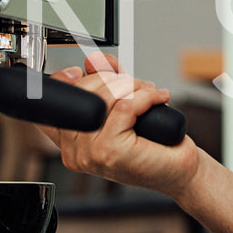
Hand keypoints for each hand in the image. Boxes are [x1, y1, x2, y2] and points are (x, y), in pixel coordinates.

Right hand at [40, 53, 200, 194]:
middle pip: (81, 92)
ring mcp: (90, 154)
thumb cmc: (155, 145)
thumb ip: (105, 83)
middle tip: (134, 86)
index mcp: (71, 144)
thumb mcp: (124, 106)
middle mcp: (75, 152)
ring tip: (148, 93)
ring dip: (132, 86)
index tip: (83, 70)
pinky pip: (125, 105)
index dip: (64, 81)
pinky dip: (145, 96)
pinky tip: (157, 99)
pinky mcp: (110, 151)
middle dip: (111, 79)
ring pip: (103, 97)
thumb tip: (92, 61)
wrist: (180, 171)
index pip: (52, 104)